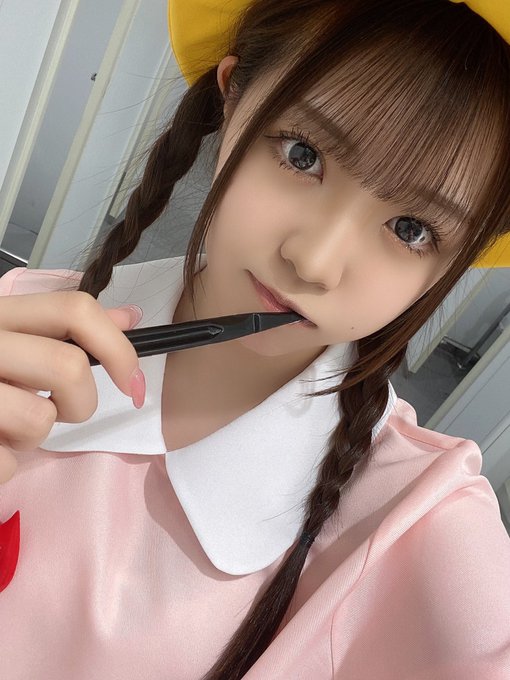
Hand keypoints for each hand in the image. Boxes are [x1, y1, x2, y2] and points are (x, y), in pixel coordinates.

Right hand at [0, 291, 143, 482]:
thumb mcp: (7, 337)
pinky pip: (7, 462)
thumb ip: (65, 327)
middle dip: (80, 404)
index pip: (76, 309)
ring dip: (31, 438)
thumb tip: (130, 317)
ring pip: (39, 420)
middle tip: (58, 411)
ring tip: (1, 427)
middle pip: (68, 367)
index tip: (133, 385)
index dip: (119, 347)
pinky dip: (3, 466)